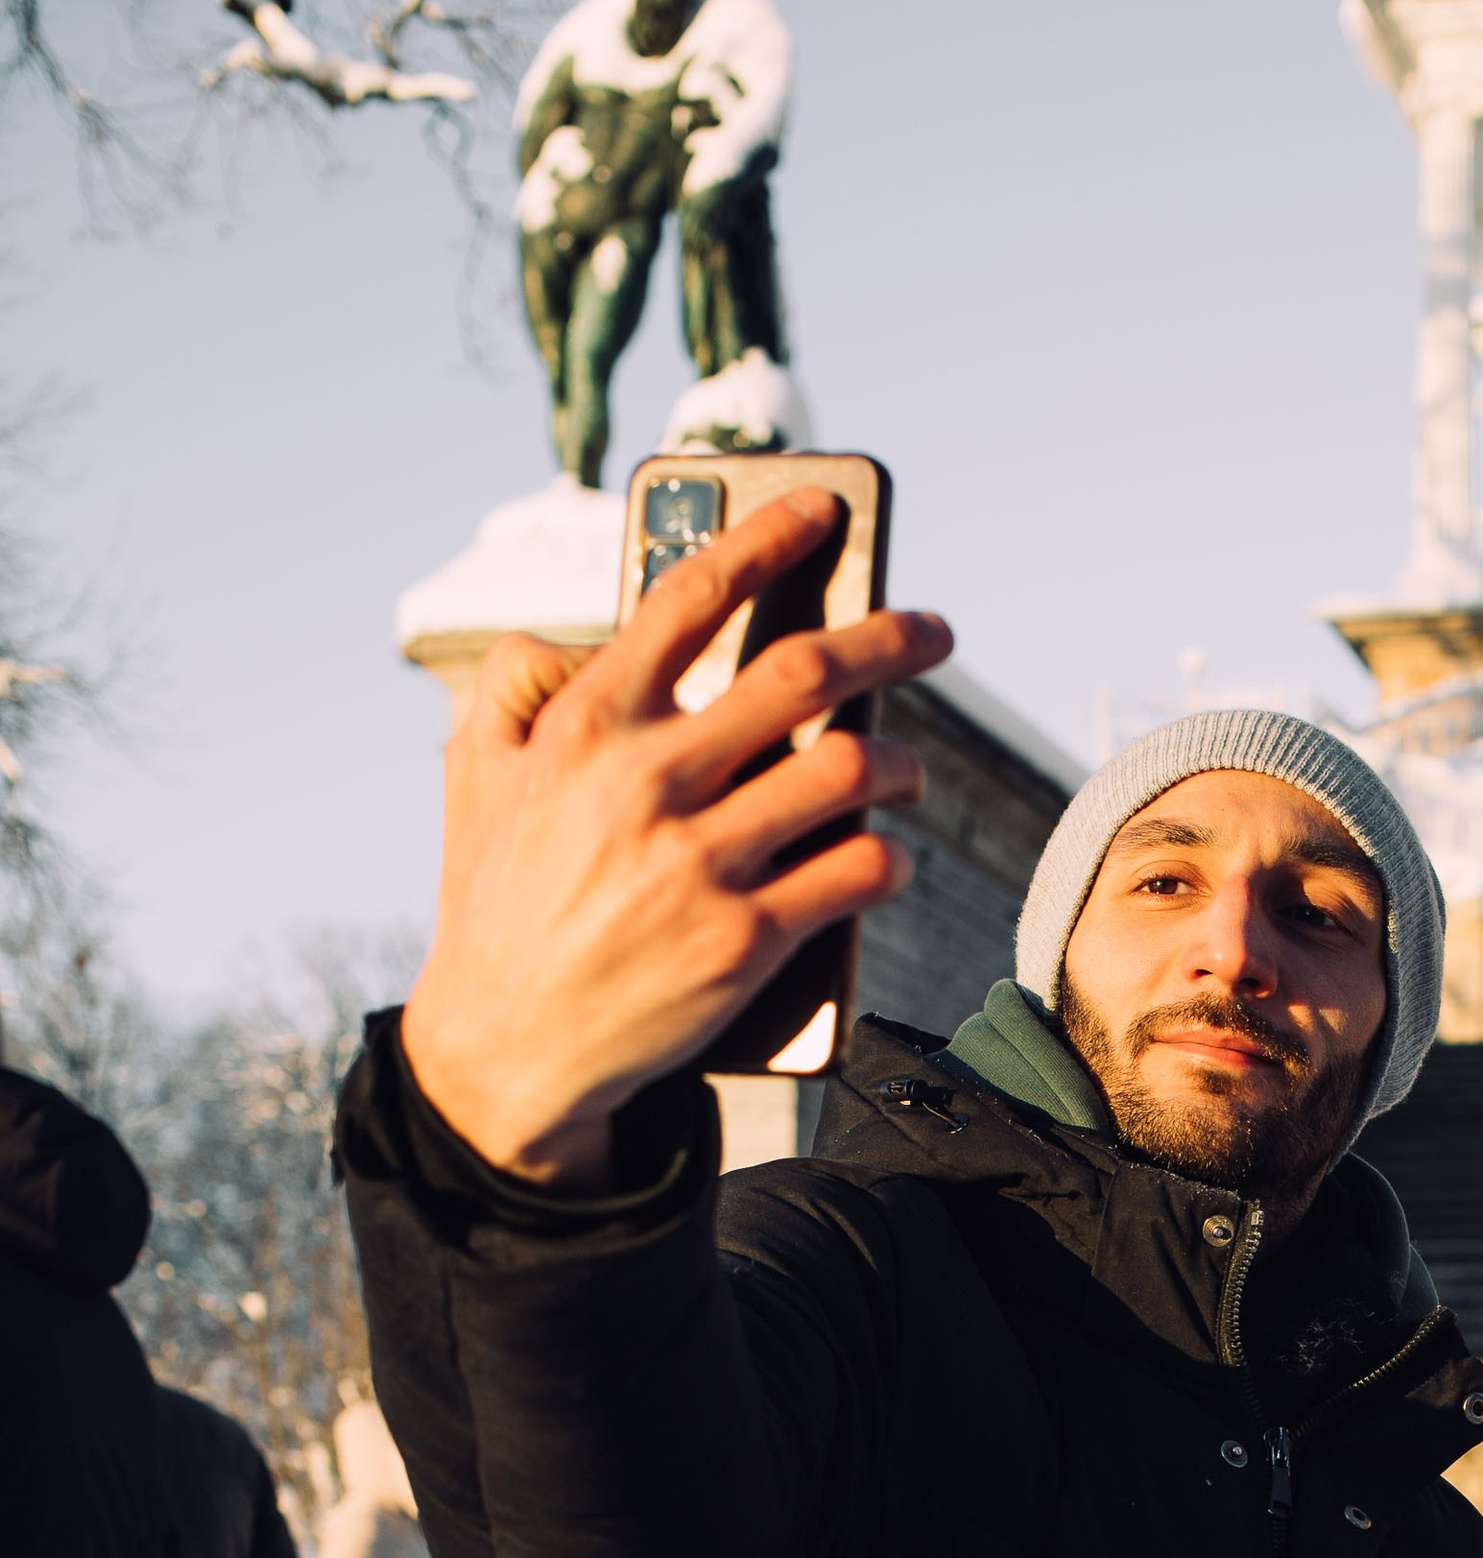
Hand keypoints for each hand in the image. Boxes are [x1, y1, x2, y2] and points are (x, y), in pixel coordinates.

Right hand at [401, 489, 953, 1187]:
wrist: (505, 1048)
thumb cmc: (499, 903)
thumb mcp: (472, 773)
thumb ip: (518, 687)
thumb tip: (580, 636)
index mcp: (588, 725)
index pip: (692, 598)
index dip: (768, 536)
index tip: (824, 509)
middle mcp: (647, 781)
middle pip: (803, 672)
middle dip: (890, 636)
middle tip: (934, 629)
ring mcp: (699, 862)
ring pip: (848, 770)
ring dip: (901, 761)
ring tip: (907, 767)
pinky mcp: (742, 941)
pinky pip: (858, 873)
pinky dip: (891, 857)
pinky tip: (891, 855)